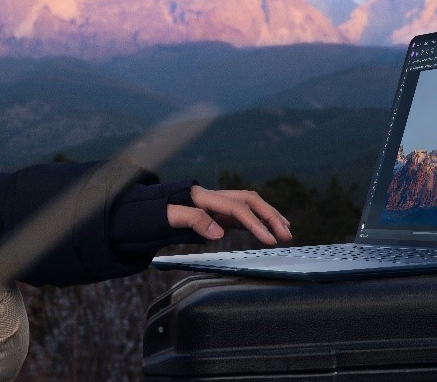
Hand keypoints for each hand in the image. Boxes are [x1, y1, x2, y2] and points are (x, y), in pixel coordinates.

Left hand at [167, 185, 292, 245]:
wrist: (150, 207)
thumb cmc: (157, 213)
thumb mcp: (168, 217)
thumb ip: (192, 220)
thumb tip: (219, 233)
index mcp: (204, 197)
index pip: (237, 207)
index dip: (254, 223)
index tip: (268, 240)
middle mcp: (215, 198)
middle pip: (250, 200)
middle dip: (270, 216)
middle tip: (285, 235)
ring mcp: (218, 204)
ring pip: (250, 205)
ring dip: (270, 216)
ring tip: (286, 232)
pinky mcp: (218, 213)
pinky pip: (244, 214)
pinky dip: (259, 221)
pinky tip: (270, 230)